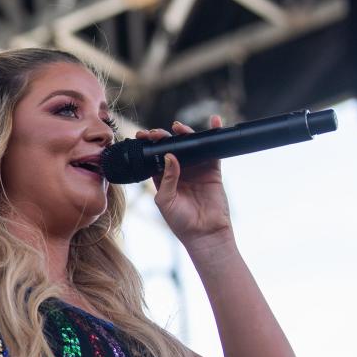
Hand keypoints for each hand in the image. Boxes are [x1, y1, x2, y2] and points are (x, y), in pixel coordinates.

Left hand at [139, 115, 233, 247]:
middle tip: (157, 133)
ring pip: (190, 145)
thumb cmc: (181, 222)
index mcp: (163, 178)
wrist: (205, 233)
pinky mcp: (212, 170)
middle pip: (171, 147)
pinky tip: (214, 122)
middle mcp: (179, 171)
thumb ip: (166, 178)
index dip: (149, 145)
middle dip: (163, 137)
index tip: (142, 136)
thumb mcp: (166, 201)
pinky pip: (212, 149)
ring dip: (185, 133)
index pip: (154, 157)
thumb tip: (170, 155)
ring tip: (179, 128)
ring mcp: (196, 169)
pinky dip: (213, 135)